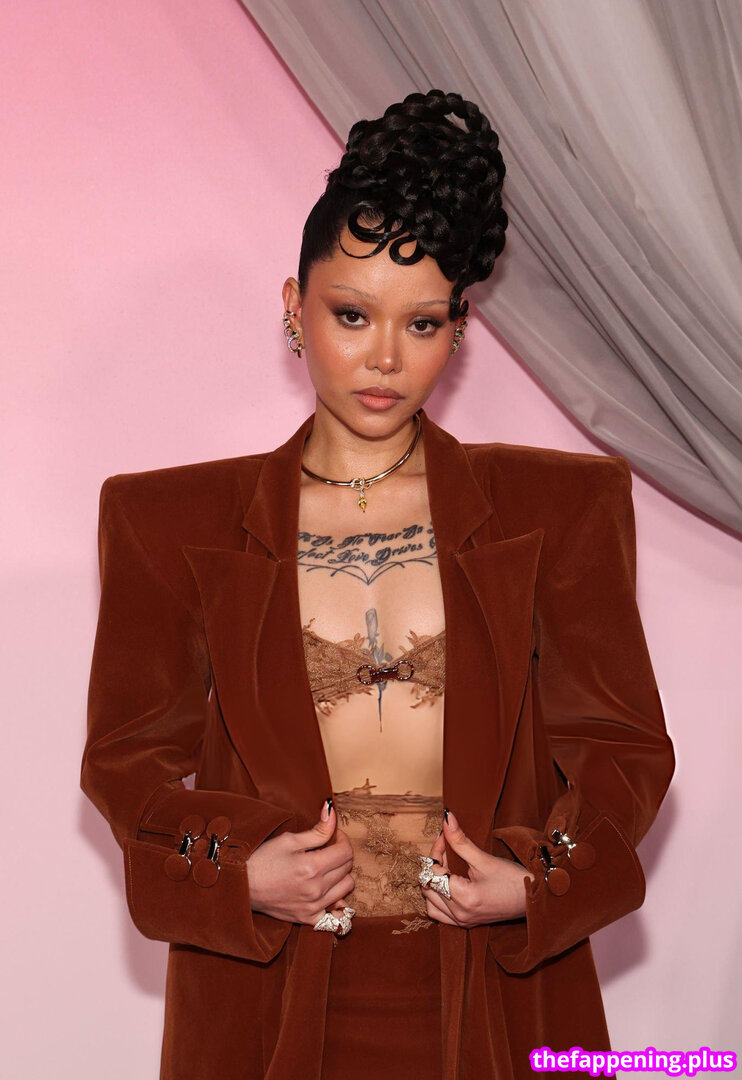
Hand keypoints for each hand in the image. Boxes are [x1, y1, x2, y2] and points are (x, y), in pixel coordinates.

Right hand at [246, 800, 354, 925]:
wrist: (242, 885)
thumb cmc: (262, 858)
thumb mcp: (289, 839)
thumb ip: (318, 830)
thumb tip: (333, 812)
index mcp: (312, 867)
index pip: (346, 852)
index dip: (342, 839)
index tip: (334, 835)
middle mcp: (316, 890)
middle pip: (348, 869)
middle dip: (341, 854)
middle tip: (327, 849)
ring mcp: (313, 907)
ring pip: (346, 888)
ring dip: (341, 875)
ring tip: (326, 867)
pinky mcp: (308, 918)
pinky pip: (336, 914)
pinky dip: (336, 901)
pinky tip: (326, 891)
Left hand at [420, 809, 535, 927]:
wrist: (533, 899)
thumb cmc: (514, 880)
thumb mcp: (485, 859)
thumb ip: (460, 841)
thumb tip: (447, 819)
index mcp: (463, 898)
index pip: (432, 871)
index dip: (436, 850)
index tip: (445, 836)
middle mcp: (459, 913)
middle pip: (428, 886)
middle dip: (434, 864)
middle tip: (448, 849)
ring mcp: (462, 921)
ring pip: (430, 901)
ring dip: (434, 882)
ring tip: (449, 866)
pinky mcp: (466, 923)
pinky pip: (440, 913)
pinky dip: (438, 898)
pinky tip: (449, 884)